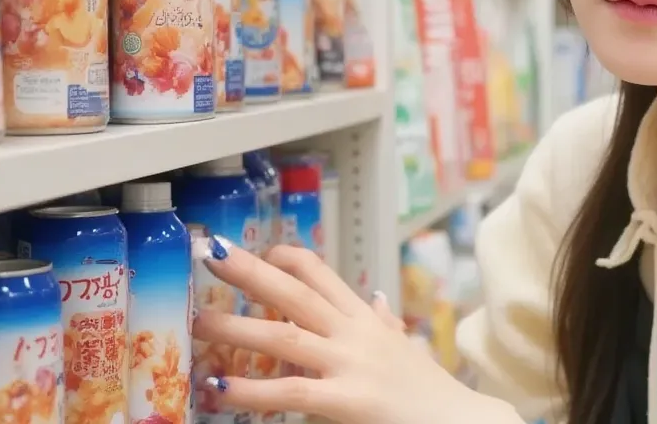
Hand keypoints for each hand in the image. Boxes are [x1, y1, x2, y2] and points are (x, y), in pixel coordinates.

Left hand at [191, 236, 520, 423]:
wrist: (459, 421)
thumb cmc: (427, 392)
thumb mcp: (404, 348)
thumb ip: (384, 323)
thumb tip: (374, 298)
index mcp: (367, 320)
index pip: (325, 276)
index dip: (289, 259)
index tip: (261, 250)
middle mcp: (356, 334)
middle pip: (296, 294)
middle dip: (251, 272)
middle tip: (212, 253)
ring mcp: (350, 364)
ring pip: (283, 337)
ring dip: (235, 327)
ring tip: (197, 322)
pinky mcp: (346, 400)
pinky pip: (290, 391)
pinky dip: (249, 389)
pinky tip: (218, 387)